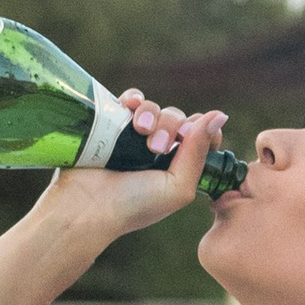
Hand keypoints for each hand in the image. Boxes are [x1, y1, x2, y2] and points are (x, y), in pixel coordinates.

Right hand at [37, 91, 225, 236]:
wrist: (85, 207)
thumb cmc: (133, 206)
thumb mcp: (178, 188)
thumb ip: (199, 153)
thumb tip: (219, 115)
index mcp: (178, 166)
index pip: (202, 136)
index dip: (202, 131)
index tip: (190, 138)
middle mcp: (158, 150)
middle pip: (178, 118)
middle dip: (171, 127)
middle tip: (155, 148)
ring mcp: (134, 136)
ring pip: (156, 108)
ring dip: (152, 115)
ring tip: (139, 131)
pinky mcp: (112, 123)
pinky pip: (131, 100)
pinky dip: (134, 98)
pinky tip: (130, 105)